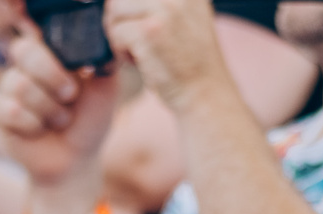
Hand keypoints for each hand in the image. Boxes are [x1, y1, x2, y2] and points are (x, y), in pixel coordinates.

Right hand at [0, 24, 123, 191]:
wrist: (75, 159)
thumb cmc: (88, 121)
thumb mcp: (105, 90)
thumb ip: (103, 64)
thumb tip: (102, 45)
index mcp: (49, 54)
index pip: (39, 36)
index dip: (56, 56)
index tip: (77, 77)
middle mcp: (25, 67)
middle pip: (24, 50)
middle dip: (53, 77)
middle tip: (70, 96)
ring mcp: (9, 89)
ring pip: (20, 84)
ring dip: (49, 108)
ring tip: (59, 119)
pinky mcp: (0, 114)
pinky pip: (12, 110)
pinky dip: (34, 124)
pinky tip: (40, 130)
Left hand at [103, 0, 233, 113]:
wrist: (207, 95)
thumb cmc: (192, 63)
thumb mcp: (187, 18)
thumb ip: (162, 4)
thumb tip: (117, 2)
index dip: (129, 7)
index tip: (135, 24)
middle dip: (120, 19)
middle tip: (134, 41)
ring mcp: (164, 10)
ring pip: (115, 11)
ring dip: (119, 34)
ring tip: (140, 52)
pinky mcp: (149, 31)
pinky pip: (117, 33)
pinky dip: (122, 52)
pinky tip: (141, 63)